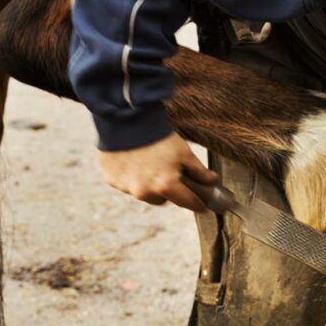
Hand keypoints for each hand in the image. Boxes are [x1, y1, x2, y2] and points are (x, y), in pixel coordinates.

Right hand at [99, 132, 216, 211]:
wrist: (127, 121)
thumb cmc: (160, 137)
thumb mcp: (184, 152)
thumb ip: (199, 171)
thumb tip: (212, 181)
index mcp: (165, 186)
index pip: (186, 202)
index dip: (197, 203)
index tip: (202, 205)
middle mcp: (145, 192)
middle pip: (162, 200)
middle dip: (168, 190)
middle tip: (171, 174)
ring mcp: (127, 188)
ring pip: (144, 193)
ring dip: (149, 185)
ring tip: (150, 164)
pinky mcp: (113, 181)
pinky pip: (127, 185)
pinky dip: (132, 177)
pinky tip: (135, 161)